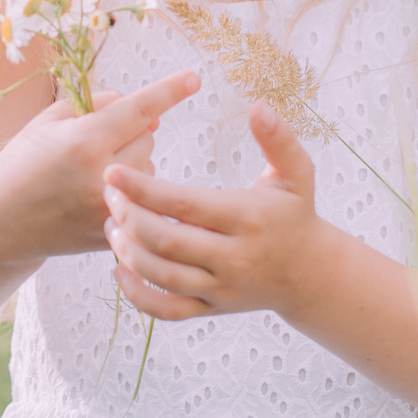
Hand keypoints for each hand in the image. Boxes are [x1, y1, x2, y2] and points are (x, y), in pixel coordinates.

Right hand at [0, 70, 201, 265]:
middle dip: (132, 131)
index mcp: (83, 141)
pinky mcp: (113, 232)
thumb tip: (145, 111)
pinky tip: (97, 194)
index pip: (137, 109)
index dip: (168, 92)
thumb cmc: (20, 164)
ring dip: (133, 161)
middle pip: (148, 136)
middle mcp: (102, 176)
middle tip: (99, 140)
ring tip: (93, 172)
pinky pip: (142, 198)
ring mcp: (109, 208)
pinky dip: (130, 191)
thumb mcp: (48, 121)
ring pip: (148, 167)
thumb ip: (96, 105)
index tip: (193, 79)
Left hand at [102, 102, 329, 321]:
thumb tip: (258, 106)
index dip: (143, 189)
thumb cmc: (295, 215)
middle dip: (129, 218)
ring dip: (128, 252)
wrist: (310, 274)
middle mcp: (234, 257)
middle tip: (107, 195)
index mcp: (247, 218)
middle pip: (167, 242)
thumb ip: (279, 139)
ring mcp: (222, 288)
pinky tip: (120, 269)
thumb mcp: (297, 173)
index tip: (112, 173)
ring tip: (110, 225)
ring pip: (163, 276)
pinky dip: (138, 295)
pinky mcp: (212, 308)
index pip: (184, 204)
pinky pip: (168, 310)